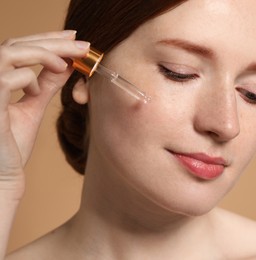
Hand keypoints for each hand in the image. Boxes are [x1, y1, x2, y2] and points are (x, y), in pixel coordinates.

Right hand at [0, 30, 88, 199]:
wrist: (2, 175)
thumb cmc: (12, 143)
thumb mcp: (33, 105)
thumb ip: (47, 83)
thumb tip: (67, 64)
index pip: (18, 46)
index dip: (46, 38)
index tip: (73, 37)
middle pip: (15, 44)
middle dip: (51, 42)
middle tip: (81, 43)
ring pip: (9, 53)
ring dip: (42, 54)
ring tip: (65, 63)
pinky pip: (7, 80)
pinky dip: (28, 80)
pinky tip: (36, 91)